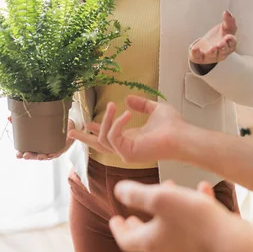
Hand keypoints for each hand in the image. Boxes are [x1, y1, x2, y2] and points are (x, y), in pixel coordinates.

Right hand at [8, 116, 74, 160]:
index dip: (21, 154)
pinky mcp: (59, 148)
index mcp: (34, 146)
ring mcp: (50, 150)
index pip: (25, 152)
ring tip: (40, 156)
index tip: (17, 155)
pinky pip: (56, 152)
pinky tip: (51, 153)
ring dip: (41, 157)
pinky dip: (54, 153)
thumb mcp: (36, 123)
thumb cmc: (48, 126)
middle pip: (34, 156)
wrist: (65, 125)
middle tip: (25, 155)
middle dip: (30, 157)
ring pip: (45, 156)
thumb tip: (8, 117)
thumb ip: (22, 121)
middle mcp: (41, 149)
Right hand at [68, 96, 194, 163]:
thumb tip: (127, 98)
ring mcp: (126, 152)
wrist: (182, 136)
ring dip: (104, 120)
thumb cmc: (173, 125)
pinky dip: (116, 123)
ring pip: (103, 138)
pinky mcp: (128, 153)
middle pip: (98, 145)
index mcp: (130, 138)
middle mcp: (125, 147)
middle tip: (69, 129)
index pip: (108, 136)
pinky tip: (126, 113)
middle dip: (83, 137)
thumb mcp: (154, 109)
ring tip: (111, 105)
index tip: (85, 123)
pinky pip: (113, 137)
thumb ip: (141, 104)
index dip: (95, 129)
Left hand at [109, 180, 230, 251]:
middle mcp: (167, 250)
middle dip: (140, 223)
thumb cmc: (193, 219)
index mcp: (151, 241)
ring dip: (167, 210)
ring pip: (171, 228)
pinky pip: (195, 225)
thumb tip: (118, 191)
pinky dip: (194, 207)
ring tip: (170, 189)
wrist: (232, 242)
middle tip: (133, 214)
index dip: (118, 228)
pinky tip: (203, 190)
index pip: (126, 240)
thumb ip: (135, 194)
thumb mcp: (159, 198)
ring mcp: (187, 251)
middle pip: (147, 238)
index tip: (114, 219)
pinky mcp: (205, 246)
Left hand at [189, 10, 236, 65]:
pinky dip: (196, 53)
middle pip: (223, 51)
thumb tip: (227, 12)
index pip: (232, 43)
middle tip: (220, 43)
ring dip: (212, 52)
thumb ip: (228, 21)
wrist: (205, 46)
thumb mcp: (224, 28)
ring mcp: (211, 56)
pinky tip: (195, 49)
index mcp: (228, 45)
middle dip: (222, 47)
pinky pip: (198, 57)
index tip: (228, 36)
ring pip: (213, 55)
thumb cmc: (217, 37)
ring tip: (212, 48)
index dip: (231, 41)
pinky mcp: (200, 57)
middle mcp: (221, 52)